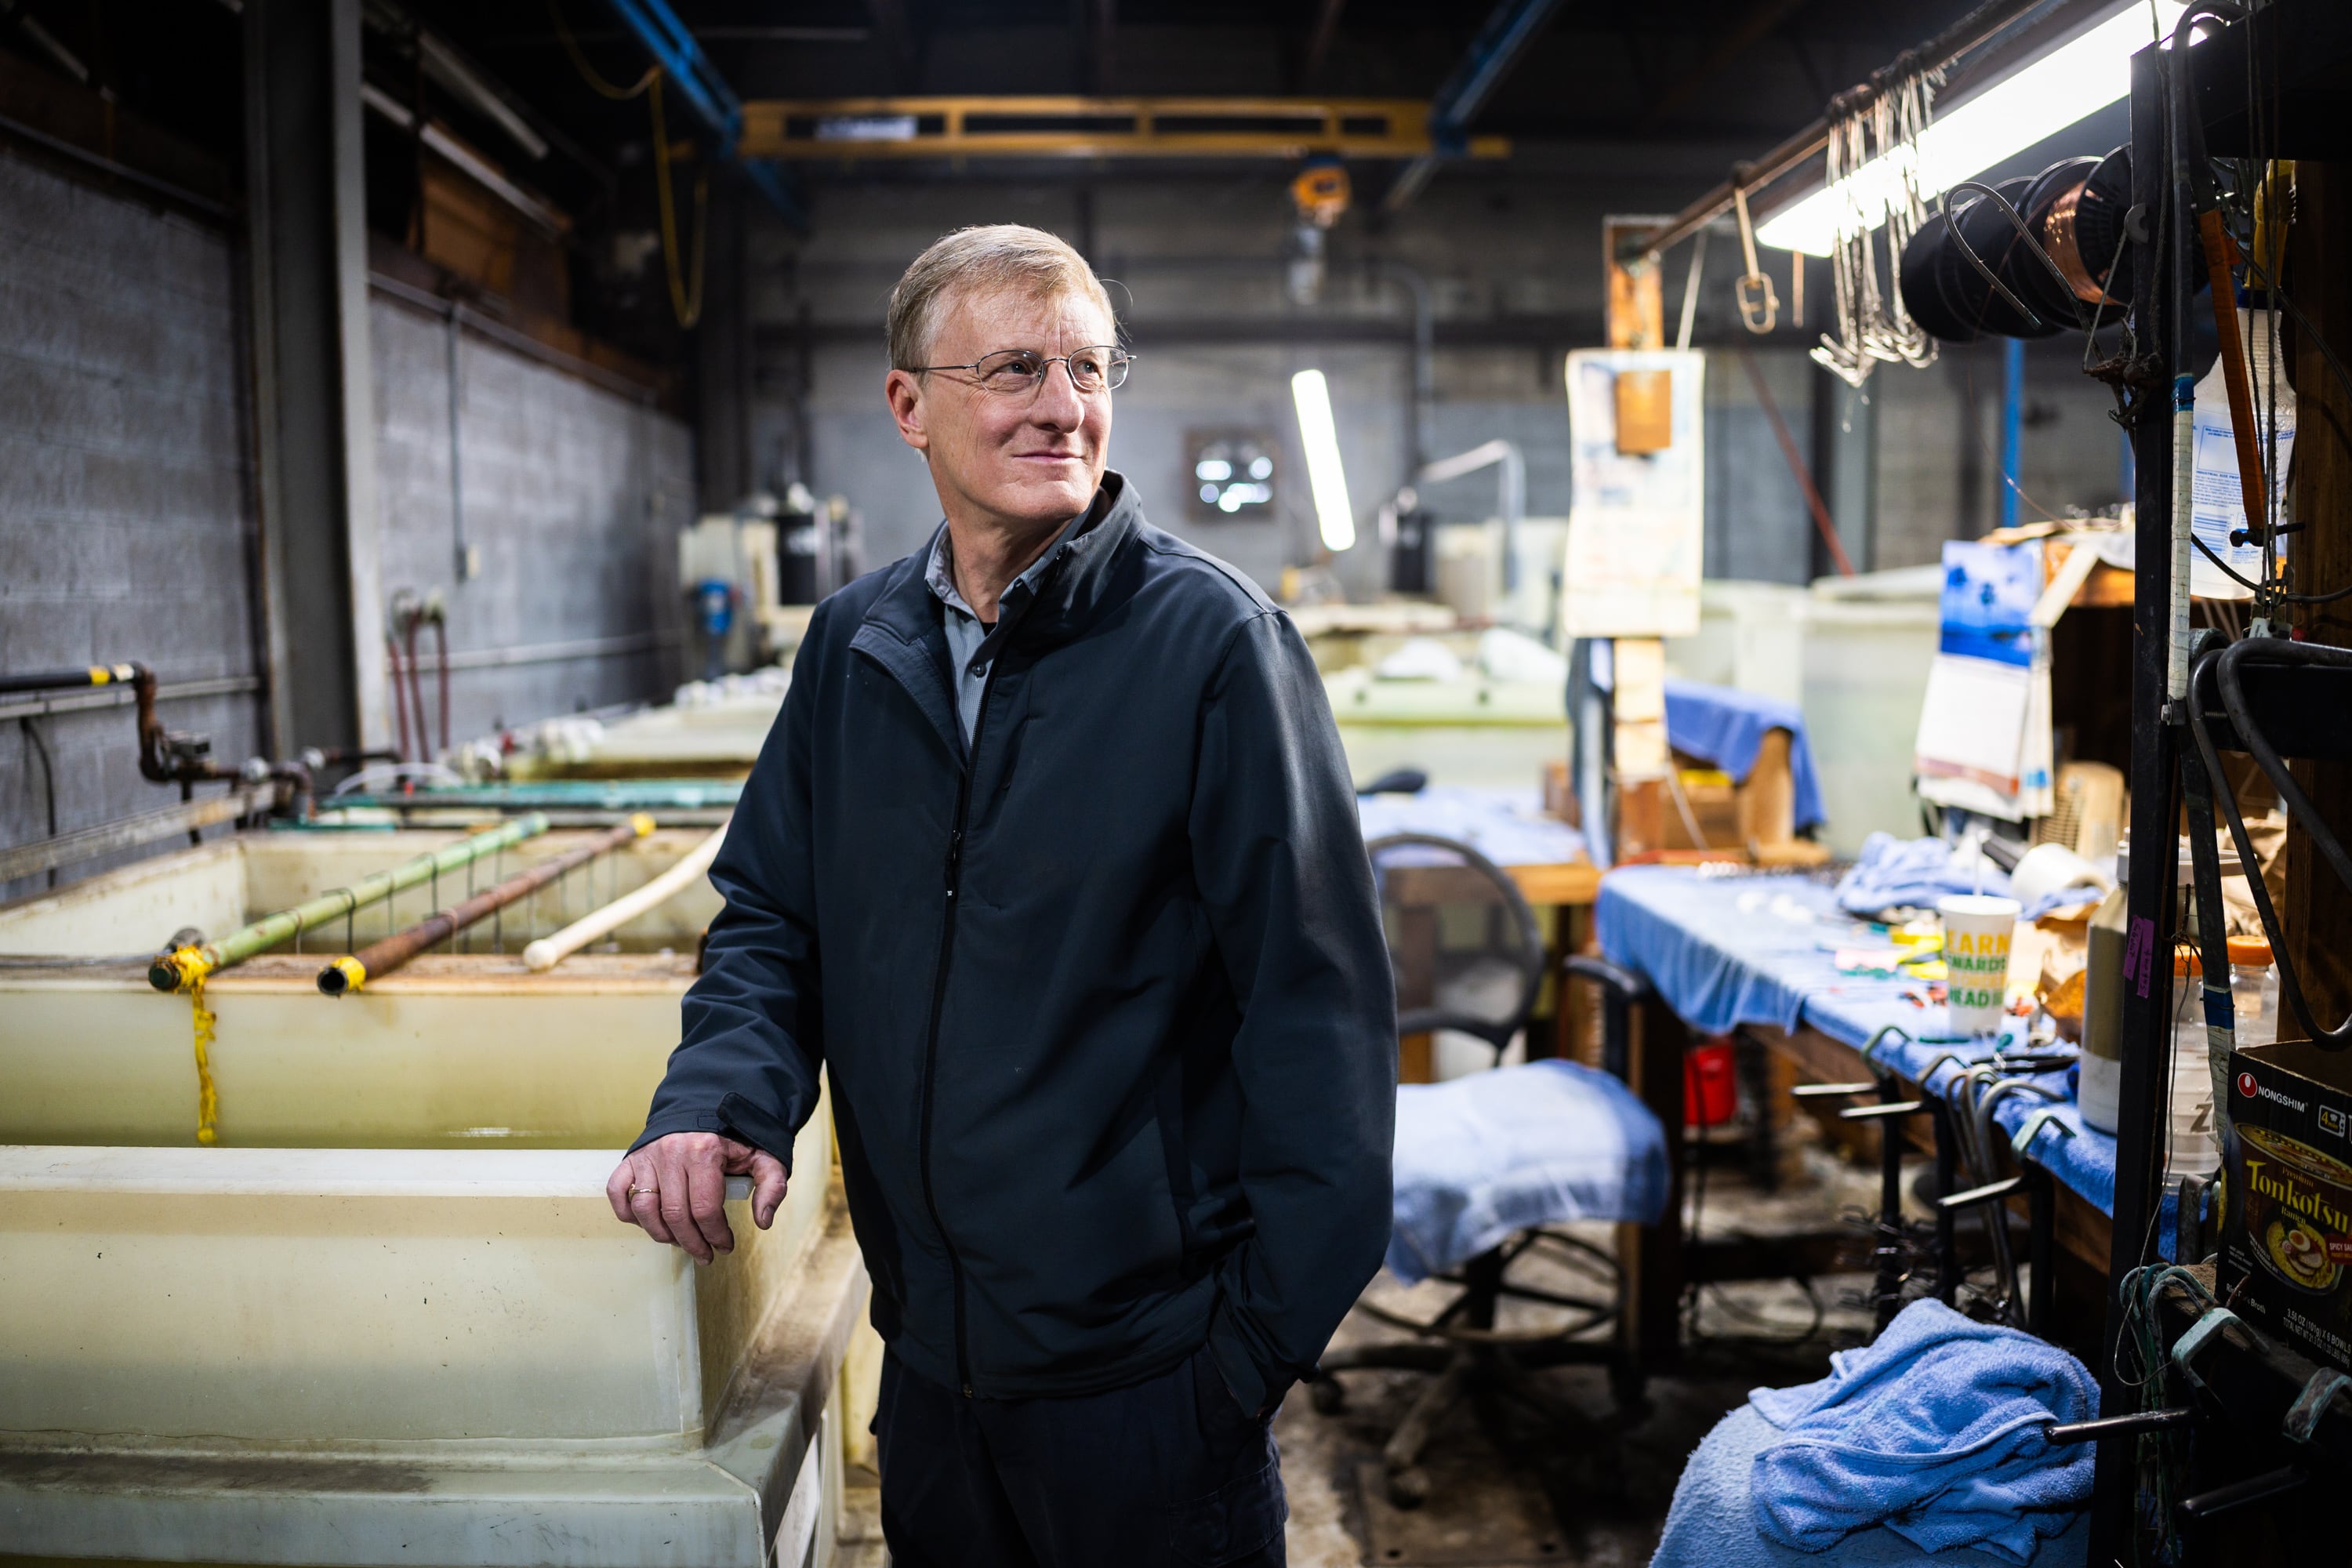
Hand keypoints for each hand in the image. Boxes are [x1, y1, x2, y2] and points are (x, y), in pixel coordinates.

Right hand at [607, 1131, 786, 1263]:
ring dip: (662, 1235)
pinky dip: (627, 1213)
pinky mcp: (632, 1158)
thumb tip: (763, 1221)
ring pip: (646, 1209)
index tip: (725, 1247)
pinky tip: (647, 1224)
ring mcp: (648, 1156)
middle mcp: (672, 1152)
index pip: (705, 1209)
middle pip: (676, 1215)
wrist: (705, 1108)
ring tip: (680, 1242)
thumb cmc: (733, 1139)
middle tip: (704, 1255)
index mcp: (705, 1151)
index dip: (716, 1236)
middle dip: (692, 1243)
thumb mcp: (763, 1156)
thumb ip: (772, 1185)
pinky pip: (618, 1192)